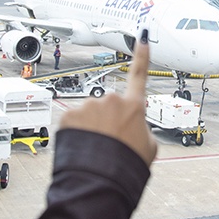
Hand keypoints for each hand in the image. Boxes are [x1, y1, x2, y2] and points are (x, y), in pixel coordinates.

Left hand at [57, 31, 156, 165]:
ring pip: (90, 114)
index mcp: (133, 107)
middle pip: (109, 106)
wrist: (99, 180)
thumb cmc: (126, 166)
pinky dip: (77, 133)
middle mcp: (112, 101)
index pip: (139, 75)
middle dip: (109, 121)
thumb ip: (143, 129)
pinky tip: (82, 147)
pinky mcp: (70, 114)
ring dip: (92, 128)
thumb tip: (134, 127)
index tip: (141, 38)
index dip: (141, 56)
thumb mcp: (149, 148)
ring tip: (96, 149)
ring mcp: (89, 106)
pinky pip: (74, 121)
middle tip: (111, 144)